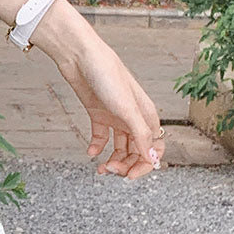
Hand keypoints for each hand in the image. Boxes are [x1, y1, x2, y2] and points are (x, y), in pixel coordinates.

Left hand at [54, 37, 164, 179]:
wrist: (80, 57)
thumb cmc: (107, 75)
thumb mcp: (127, 108)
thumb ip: (141, 135)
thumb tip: (153, 159)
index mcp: (147, 115)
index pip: (154, 149)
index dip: (145, 165)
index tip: (129, 176)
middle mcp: (133, 117)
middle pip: (136, 151)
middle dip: (126, 165)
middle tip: (110, 171)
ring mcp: (116, 116)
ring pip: (120, 147)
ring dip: (113, 160)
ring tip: (100, 168)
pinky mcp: (98, 114)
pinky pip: (101, 138)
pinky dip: (97, 148)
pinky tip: (90, 152)